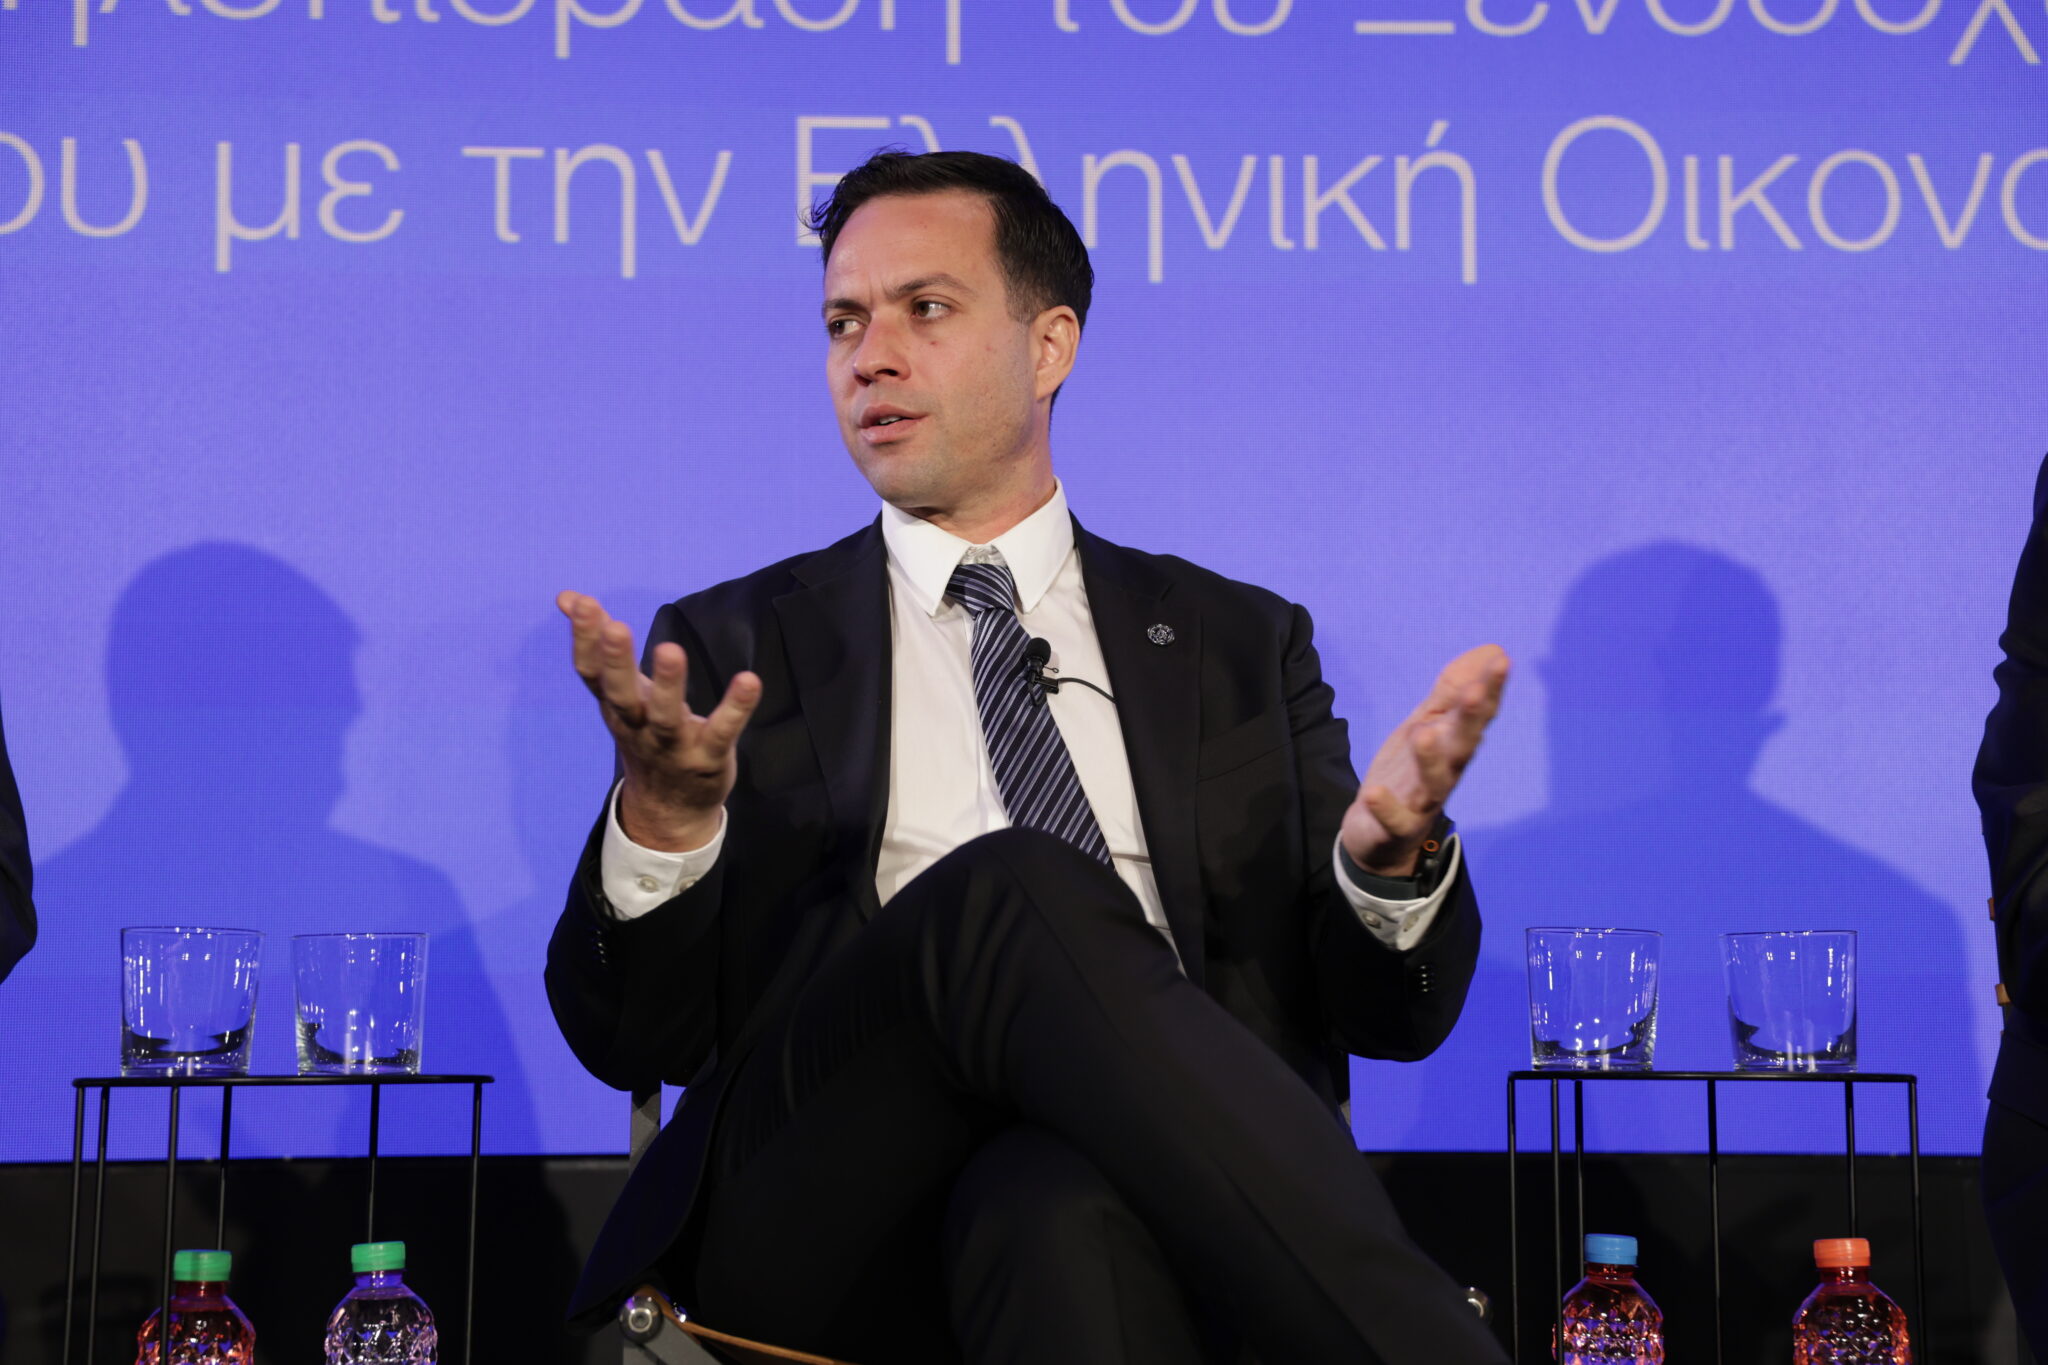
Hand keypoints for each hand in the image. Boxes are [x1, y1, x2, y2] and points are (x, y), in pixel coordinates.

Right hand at [558, 591, 761, 852]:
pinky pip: (722, 733)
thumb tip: (567, 597)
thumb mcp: (618, 692)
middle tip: (615, 626)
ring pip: (665, 716)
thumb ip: (597, 644)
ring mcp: (671, 745)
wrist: (668, 807)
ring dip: (668, 685)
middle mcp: (637, 725)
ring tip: (670, 650)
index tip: (584, 603)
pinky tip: (749, 680)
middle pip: (620, 694)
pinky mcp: (707, 758)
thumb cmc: (643, 731)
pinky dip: (735, 709)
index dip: (585, 640)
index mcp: (615, 705)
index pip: (592, 673)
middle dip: (616, 661)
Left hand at [1340, 644, 1509, 876]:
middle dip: (1470, 719)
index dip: (1490, 689)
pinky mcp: (1395, 826)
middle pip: (1462, 745)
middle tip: (1476, 691)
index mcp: (1454, 744)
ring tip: (1421, 733)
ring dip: (1429, 760)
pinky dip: (1385, 808)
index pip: (1478, 715)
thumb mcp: (1429, 725)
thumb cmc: (1411, 773)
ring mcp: (1421, 801)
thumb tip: (1492, 650)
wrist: (1382, 835)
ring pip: (1433, 783)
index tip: (1501, 661)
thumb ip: (1454, 692)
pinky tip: (1373, 792)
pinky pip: (1393, 819)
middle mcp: (1445, 772)